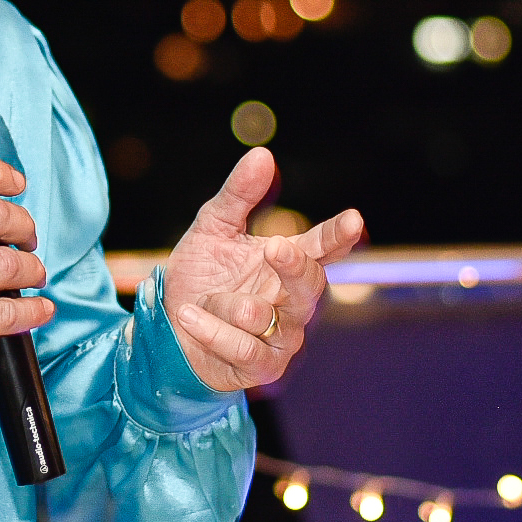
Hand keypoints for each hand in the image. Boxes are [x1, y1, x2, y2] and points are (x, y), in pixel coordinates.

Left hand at [161, 148, 365, 392]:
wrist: (167, 329)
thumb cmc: (200, 277)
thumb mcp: (212, 229)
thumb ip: (237, 196)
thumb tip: (262, 154)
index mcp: (288, 263)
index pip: (323, 247)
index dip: (339, 235)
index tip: (354, 220)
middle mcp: (293, 301)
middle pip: (310, 284)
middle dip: (294, 266)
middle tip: (275, 247)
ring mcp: (283, 337)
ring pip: (266, 315)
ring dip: (227, 303)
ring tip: (203, 298)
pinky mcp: (263, 367)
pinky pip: (243, 346)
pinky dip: (212, 330)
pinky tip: (190, 316)